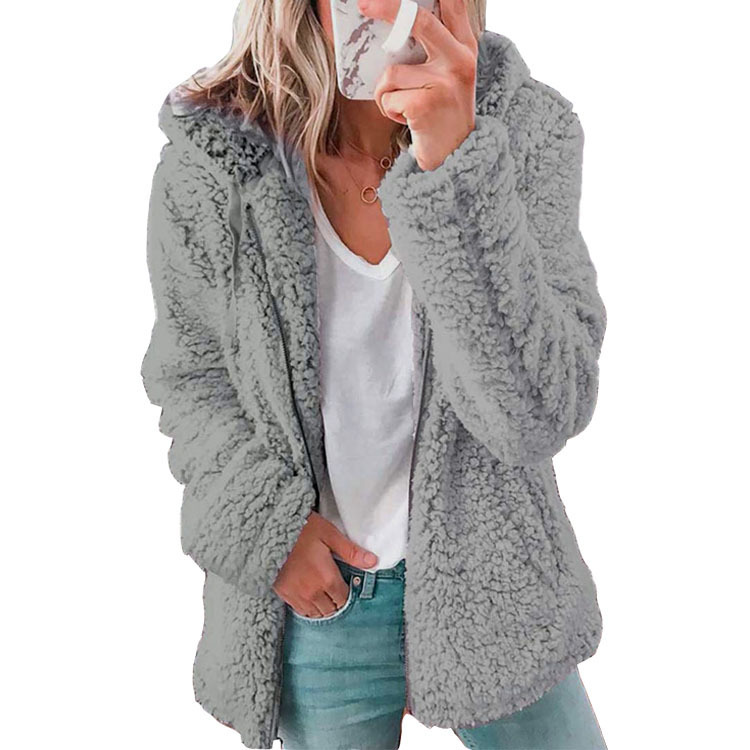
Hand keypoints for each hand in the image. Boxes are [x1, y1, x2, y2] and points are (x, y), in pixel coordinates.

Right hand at [272, 511, 378, 617]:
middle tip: (336, 589)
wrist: (270, 531)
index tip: (347, 585)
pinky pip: (300, 611)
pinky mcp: (284, 594)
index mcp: (327, 578)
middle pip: (331, 609)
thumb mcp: (330, 535)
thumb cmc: (301, 530)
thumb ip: (351, 552)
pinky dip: (308, 607)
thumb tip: (372, 562)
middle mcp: (312, 592)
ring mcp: (297, 595)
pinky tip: (309, 595)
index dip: (348, 593)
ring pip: (316, 614)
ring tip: (324, 594)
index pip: (344, 599)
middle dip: (336, 601)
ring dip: (322, 607)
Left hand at [360, 0, 477, 170]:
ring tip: (405, 107)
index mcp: (465, 48)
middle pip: (419, 21)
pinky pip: (388, 97)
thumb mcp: (450, 74)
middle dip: (388, 8)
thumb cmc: (443, 112)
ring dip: (387, 93)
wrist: (455, 156)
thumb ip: (436, 46)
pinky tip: (407, 120)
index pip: (454, 5)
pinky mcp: (425, 104)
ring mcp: (444, 82)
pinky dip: (389, 110)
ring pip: (392, 72)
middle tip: (365, 5)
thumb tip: (398, 20)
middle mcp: (460, 61)